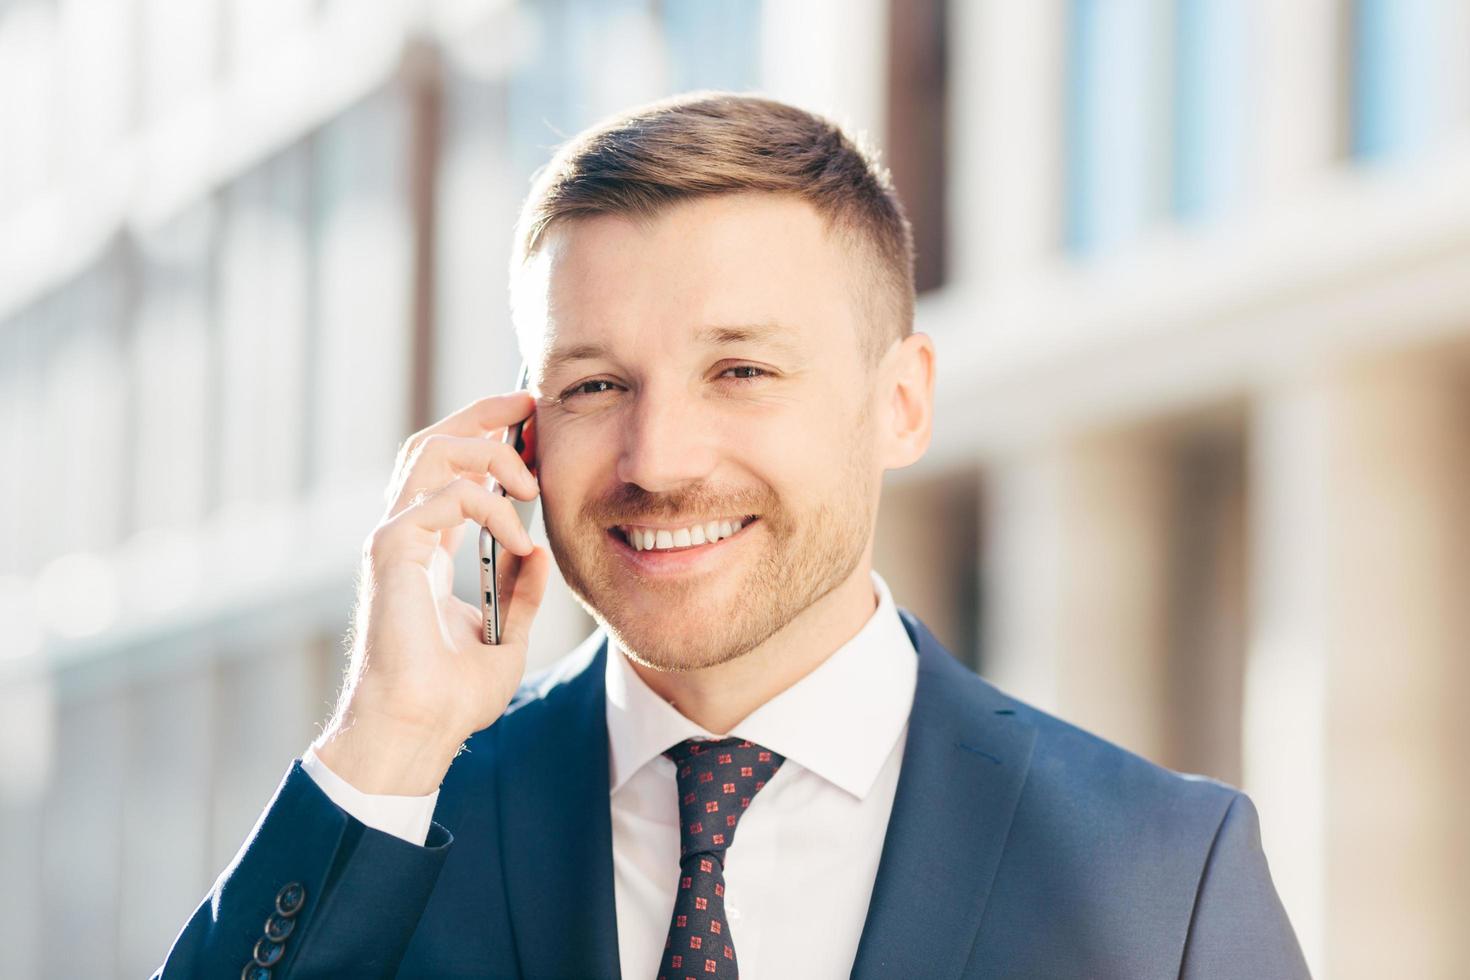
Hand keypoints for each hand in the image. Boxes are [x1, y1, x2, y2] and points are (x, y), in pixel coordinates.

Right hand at [313, 391, 549, 795]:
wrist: (418, 729)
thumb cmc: (450, 696)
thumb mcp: (506, 635)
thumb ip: (523, 591)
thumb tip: (540, 550)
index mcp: (426, 549)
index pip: (450, 471)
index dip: (487, 438)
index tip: (530, 424)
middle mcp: (404, 534)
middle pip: (433, 443)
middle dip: (483, 414)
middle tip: (530, 406)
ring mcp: (393, 538)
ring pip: (432, 452)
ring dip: (490, 453)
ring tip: (531, 482)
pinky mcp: (391, 551)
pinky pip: (444, 498)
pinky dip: (489, 508)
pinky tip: (517, 540)